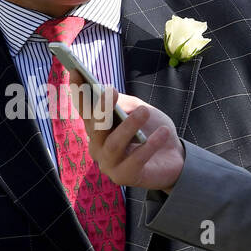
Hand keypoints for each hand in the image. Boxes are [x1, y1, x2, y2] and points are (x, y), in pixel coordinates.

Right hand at [68, 72, 184, 192]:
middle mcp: (97, 147)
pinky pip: (136, 160)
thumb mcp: (138, 111)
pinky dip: (150, 145)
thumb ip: (123, 104)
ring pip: (113, 144)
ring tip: (144, 112)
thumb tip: (107, 94)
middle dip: (101, 109)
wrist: (174, 158)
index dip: (78, 92)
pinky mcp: (125, 178)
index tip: (75, 72)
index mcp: (97, 129)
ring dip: (129, 126)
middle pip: (94, 128)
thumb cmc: (151, 131)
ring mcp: (109, 165)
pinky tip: (162, 133)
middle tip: (111, 91)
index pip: (84, 110)